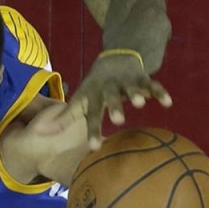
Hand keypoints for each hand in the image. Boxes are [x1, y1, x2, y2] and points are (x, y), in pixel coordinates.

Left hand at [38, 53, 171, 148]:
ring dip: (135, 94)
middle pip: (110, 99)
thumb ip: (66, 116)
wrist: (114, 58)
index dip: (92, 130)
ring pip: (131, 88)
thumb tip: (40, 133)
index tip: (94, 148)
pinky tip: (167, 102)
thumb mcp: (80, 99)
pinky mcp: (141, 78)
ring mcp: (125, 82)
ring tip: (138, 103)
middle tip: (117, 121)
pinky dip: (159, 92)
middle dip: (114, 108)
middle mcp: (109, 88)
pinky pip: (152, 85)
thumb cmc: (95, 87)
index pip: (90, 114)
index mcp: (93, 95)